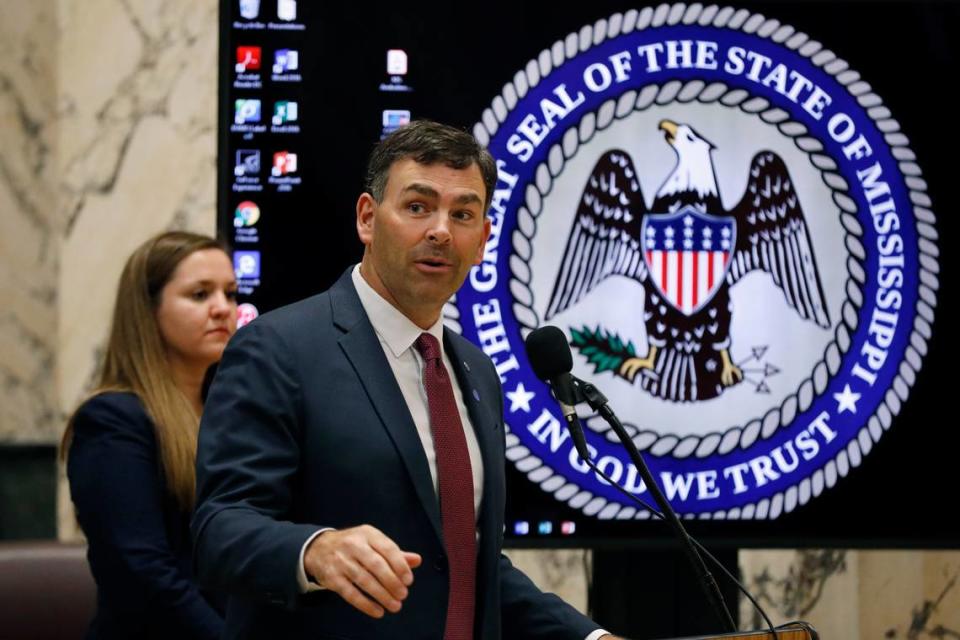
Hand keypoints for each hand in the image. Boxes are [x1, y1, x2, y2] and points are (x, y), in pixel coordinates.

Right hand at [304, 525, 421, 617]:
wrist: (318, 548)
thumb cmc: (353, 545)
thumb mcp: (373, 541)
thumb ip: (395, 552)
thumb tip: (417, 560)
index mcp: (368, 534)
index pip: (388, 548)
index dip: (400, 565)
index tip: (408, 580)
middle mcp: (353, 545)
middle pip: (376, 565)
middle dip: (392, 582)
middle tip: (403, 594)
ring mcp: (341, 561)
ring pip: (364, 580)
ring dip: (382, 595)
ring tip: (394, 605)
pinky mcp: (332, 577)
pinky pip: (350, 593)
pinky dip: (365, 604)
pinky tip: (377, 610)